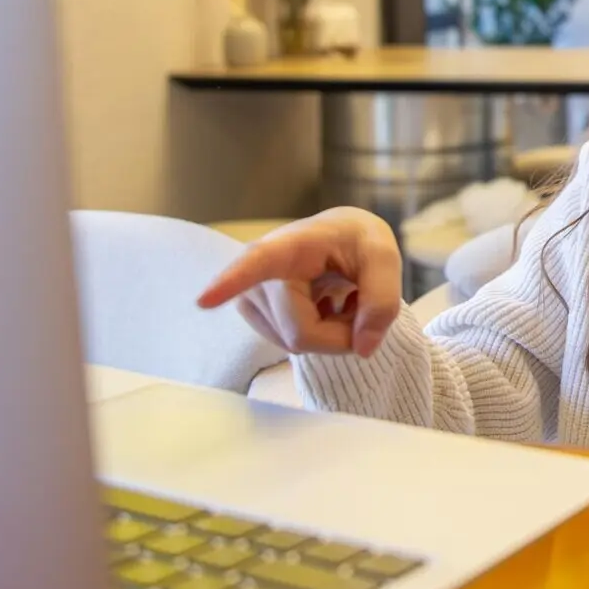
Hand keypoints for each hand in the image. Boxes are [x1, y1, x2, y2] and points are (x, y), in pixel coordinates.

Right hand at [197, 207, 402, 357]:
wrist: (340, 240)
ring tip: (337, 296)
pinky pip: (293, 345)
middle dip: (341, 331)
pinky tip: (324, 307)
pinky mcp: (254, 315)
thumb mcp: (384, 257)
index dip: (230, 283)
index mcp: (289, 246)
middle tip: (357, 300)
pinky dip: (320, 335)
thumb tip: (362, 348)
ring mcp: (250, 296)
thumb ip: (382, 301)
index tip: (204, 300)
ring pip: (298, 344)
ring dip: (331, 332)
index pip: (257, 263)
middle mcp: (258, 272)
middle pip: (301, 332)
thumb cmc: (356, 242)